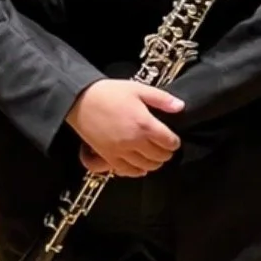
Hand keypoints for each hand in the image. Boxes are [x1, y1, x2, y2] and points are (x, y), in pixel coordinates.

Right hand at [65, 79, 183, 177]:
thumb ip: (162, 99)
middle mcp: (134, 141)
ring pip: (146, 166)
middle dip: (166, 153)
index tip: (174, 140)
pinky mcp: (108, 156)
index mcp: (145, 124)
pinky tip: (140, 167)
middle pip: (160, 156)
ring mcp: (121, 151)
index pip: (169, 142)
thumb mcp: (138, 89)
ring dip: (154, 163)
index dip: (175, 142)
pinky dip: (137, 171)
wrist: (80, 99)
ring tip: (155, 156)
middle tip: (166, 148)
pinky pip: (126, 171)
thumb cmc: (108, 92)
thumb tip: (180, 106)